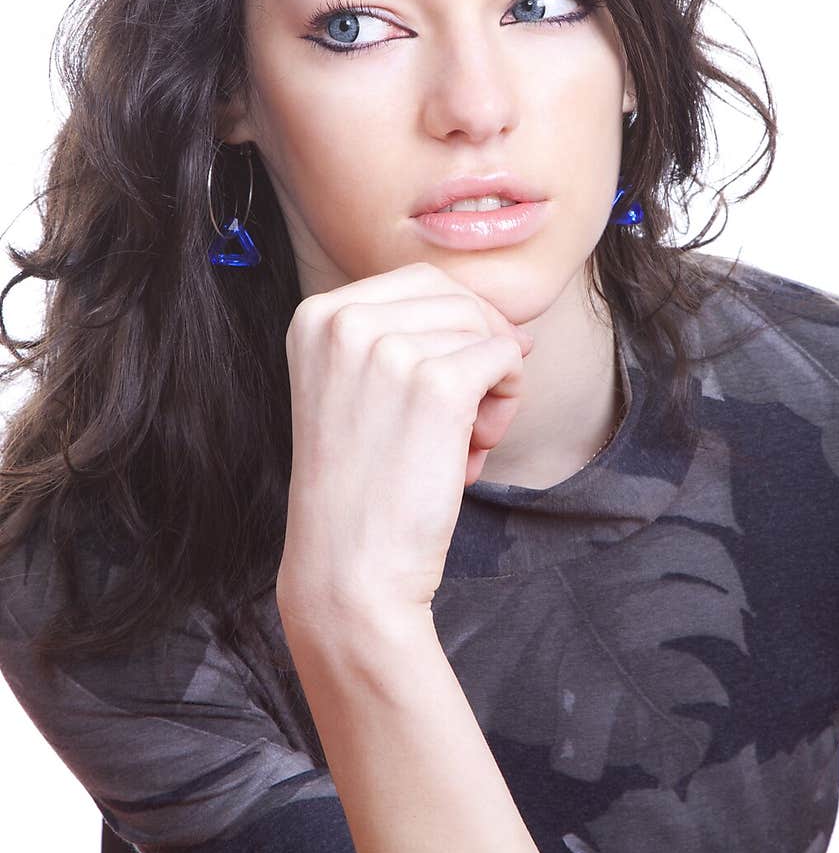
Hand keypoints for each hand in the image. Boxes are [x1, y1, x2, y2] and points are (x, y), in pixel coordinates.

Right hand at [276, 261, 532, 623]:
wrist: (348, 571)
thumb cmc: (363, 488)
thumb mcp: (357, 390)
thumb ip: (404, 339)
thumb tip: (509, 323)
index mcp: (315, 315)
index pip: (420, 281)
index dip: (460, 324)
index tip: (460, 378)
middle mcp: (344, 320)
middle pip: (457, 299)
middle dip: (480, 349)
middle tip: (470, 418)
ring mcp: (388, 348)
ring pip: (486, 329)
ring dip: (495, 384)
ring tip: (466, 442)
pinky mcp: (436, 383)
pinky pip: (506, 360)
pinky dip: (507, 401)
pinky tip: (475, 450)